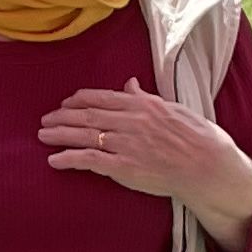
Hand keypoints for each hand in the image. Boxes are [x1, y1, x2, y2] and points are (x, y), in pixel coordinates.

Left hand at [42, 87, 251, 229]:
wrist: (208, 166)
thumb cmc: (198, 138)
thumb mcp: (173, 109)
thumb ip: (146, 98)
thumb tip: (130, 84)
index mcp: (143, 105)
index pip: (103, 98)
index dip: (80, 100)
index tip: (66, 102)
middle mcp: (130, 121)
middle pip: (87, 115)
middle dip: (63, 116)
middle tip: (46, 119)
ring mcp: (125, 144)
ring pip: (84, 135)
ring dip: (59, 134)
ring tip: (42, 135)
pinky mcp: (123, 167)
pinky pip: (89, 160)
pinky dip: (68, 158)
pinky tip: (54, 160)